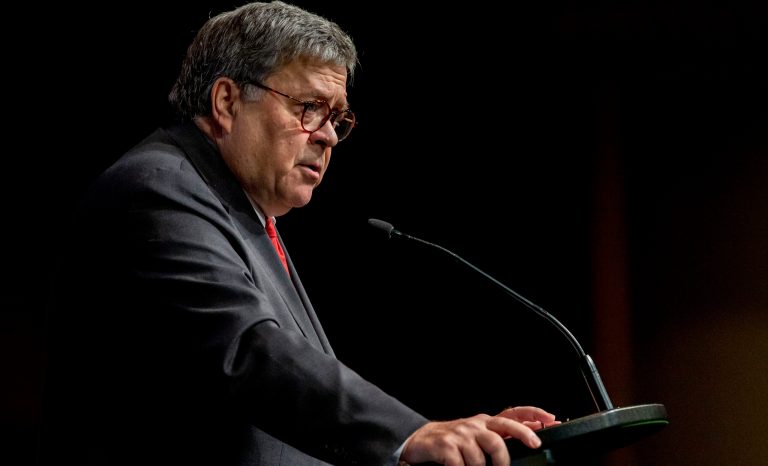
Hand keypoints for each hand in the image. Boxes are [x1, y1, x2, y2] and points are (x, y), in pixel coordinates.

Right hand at [399, 406, 559, 465]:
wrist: (420, 440)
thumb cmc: (453, 441)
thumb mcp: (478, 434)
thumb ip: (500, 435)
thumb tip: (532, 435)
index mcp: (485, 422)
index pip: (512, 414)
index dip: (532, 415)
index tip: (550, 419)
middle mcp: (475, 425)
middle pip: (501, 432)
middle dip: (516, 444)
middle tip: (523, 454)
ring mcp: (460, 435)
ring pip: (482, 456)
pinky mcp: (446, 445)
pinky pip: (461, 464)